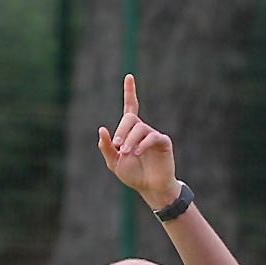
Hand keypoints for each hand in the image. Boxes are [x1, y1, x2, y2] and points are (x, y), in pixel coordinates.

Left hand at [97, 75, 179, 207]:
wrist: (150, 188)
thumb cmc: (133, 175)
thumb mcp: (114, 163)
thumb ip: (107, 148)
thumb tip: (102, 129)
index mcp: (130, 131)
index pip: (130, 107)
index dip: (130, 92)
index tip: (129, 76)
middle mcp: (142, 130)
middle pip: (130, 118)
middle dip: (122, 130)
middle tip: (119, 146)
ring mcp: (153, 135)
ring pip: (139, 128)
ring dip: (131, 140)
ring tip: (128, 153)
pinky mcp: (163, 142)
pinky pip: (152, 137)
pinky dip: (143, 144)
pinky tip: (138, 153)